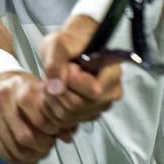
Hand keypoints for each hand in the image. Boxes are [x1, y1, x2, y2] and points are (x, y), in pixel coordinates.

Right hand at [0, 71, 72, 163]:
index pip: (40, 119)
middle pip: (27, 138)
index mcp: (20, 88)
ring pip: (16, 151)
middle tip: (48, 146)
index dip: (52, 130)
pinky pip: (5, 157)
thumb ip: (56, 111)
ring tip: (39, 152)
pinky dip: (19, 161)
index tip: (55, 132)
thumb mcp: (40, 92)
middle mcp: (1, 101)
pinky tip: (26, 155)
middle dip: (43, 147)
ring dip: (32, 157)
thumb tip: (68, 135)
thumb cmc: (19, 90)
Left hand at [39, 15, 122, 130]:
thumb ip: (56, 63)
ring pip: (68, 115)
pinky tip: (51, 92)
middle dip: (58, 89)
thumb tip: (55, 87)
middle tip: (54, 74)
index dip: (73, 82)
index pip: (94, 90)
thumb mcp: (59, 44)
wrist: (72, 48)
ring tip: (51, 81)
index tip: (68, 66)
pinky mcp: (86, 116)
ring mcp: (99, 107)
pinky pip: (63, 122)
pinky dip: (51, 108)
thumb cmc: (70, 41)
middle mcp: (111, 93)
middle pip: (78, 105)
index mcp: (113, 73)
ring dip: (52, 99)